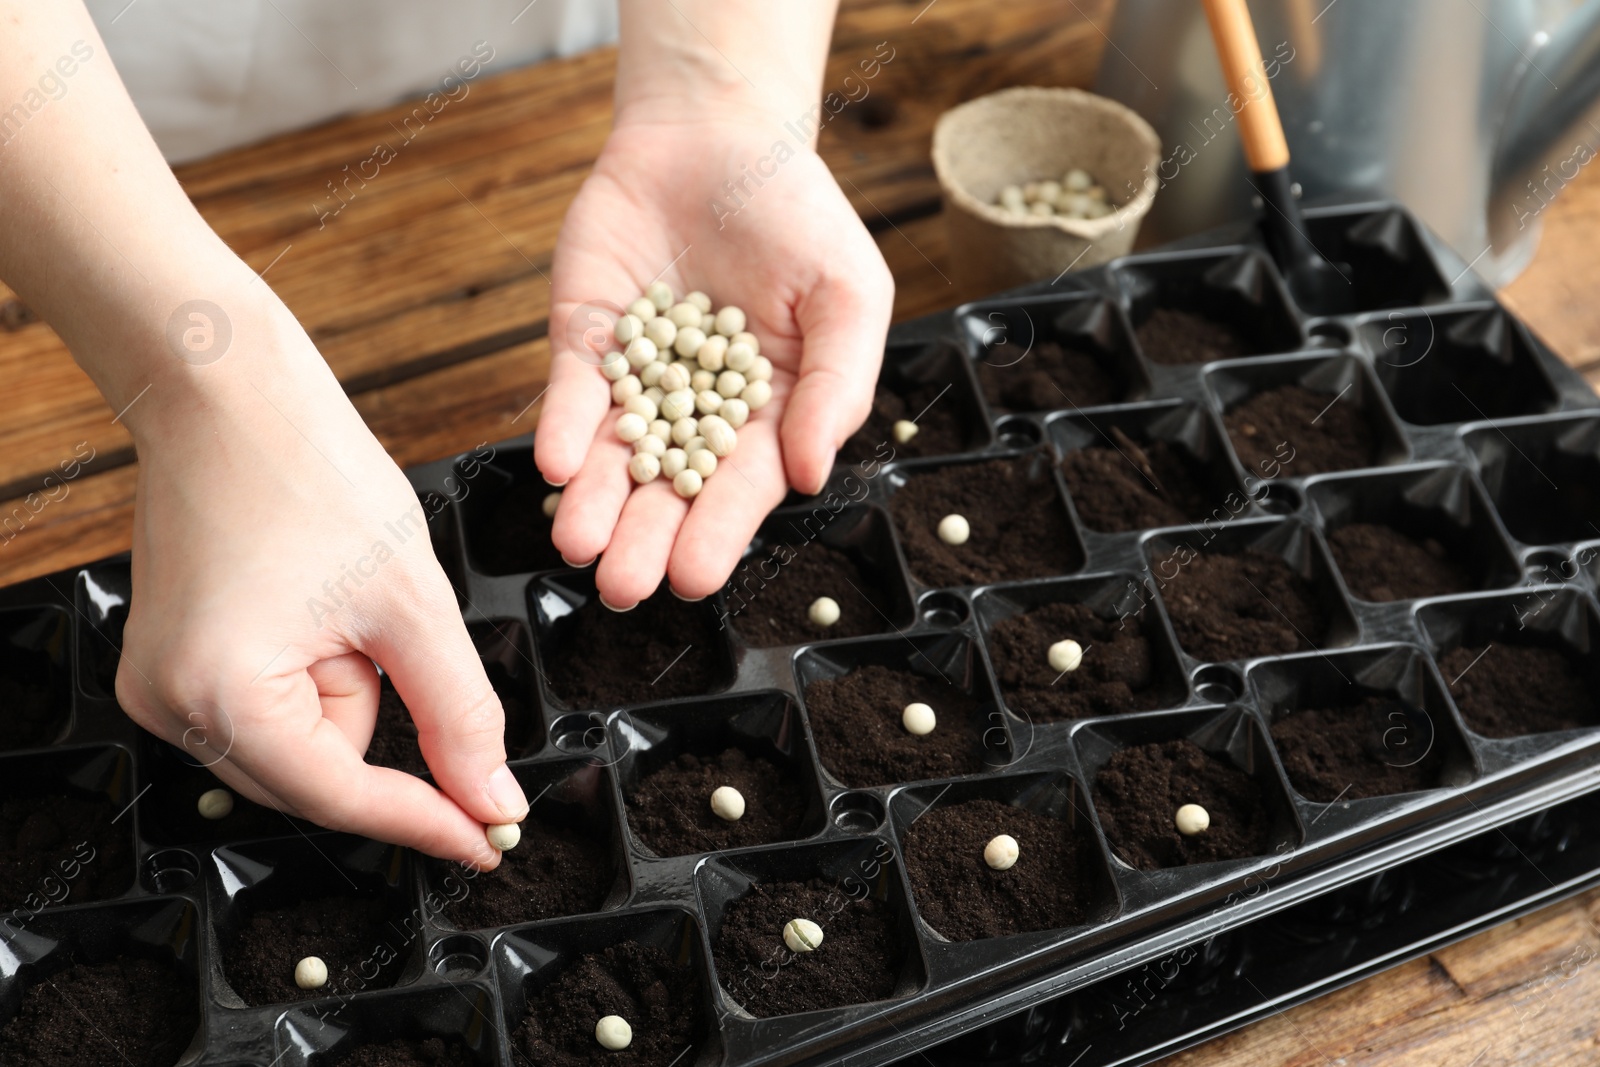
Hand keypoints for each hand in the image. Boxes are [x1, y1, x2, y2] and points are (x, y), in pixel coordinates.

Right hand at [113, 288, 526, 868]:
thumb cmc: (311, 471)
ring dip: (349, 683)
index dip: (428, 820)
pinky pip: (271, 703)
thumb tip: (490, 799)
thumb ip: (460, 713)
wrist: (226, 389)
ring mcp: (161, 685)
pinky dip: (318, 669)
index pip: (344, 798)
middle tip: (390, 626)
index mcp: (221, 696)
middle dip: (379, 709)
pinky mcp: (173, 660)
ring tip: (342, 594)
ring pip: (301, 738)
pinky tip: (319, 601)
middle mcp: (169, 707)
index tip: (491, 840)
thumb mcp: (412, 603)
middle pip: (318, 773)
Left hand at [535, 104, 893, 606]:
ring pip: (610, 455)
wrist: (719, 137)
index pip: (740, 486)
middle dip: (642, 538)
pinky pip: (572, 394)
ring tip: (576, 545)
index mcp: (767, 415)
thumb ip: (838, 383)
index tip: (695, 578)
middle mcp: (696, 412)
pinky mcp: (585, 343)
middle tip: (621, 587)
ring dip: (591, 502)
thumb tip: (809, 474)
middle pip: (666, 488)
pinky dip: (562, 426)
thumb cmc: (798, 217)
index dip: (717, 532)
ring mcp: (637, 380)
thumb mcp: (848, 294)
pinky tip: (556, 463)